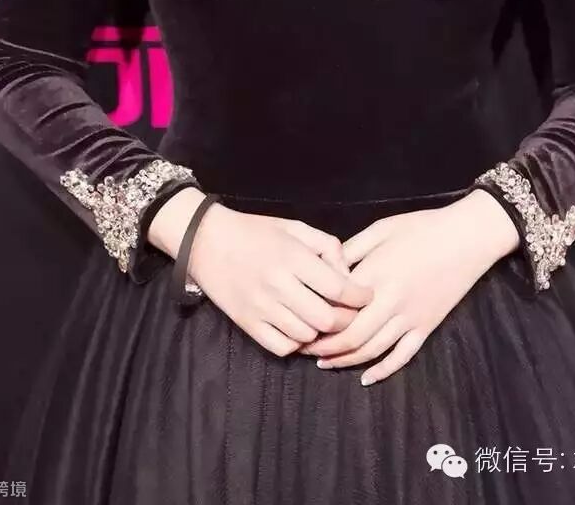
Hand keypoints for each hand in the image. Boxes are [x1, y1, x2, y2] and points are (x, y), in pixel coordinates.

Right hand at [186, 204, 374, 356]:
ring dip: (322, 333)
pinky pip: (282, 347)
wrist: (207, 242)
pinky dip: (297, 344)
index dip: (360, 296)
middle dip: (346, 320)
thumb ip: (326, 246)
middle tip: (351, 314)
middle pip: (326, 319)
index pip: (338, 287)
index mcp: (293, 258)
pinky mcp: (248, 324)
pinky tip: (301, 331)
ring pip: (307, 336)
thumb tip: (347, 273)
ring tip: (326, 322)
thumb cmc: (256, 231)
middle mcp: (278, 285)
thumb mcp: (295, 227)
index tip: (367, 296)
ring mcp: (261, 308)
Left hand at [295, 192, 519, 384]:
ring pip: (372, 350)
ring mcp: (410, 318)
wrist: (467, 236)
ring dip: (346, 360)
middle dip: (324, 346)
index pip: (338, 305)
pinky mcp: (426, 326)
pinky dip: (383, 370)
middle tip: (304, 349)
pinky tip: (366, 377)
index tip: (298, 319)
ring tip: (325, 362)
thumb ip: (352, 250)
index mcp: (376, 274)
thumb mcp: (381, 229)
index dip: (316, 316)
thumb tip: (327, 268)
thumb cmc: (422, 227)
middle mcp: (390, 301)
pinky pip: (402, 356)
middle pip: (351, 336)